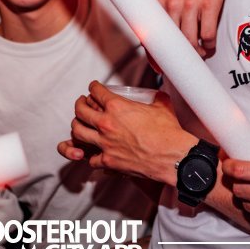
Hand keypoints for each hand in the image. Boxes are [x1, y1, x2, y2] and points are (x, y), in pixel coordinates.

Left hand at [58, 81, 194, 183]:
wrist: (172, 157)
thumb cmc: (168, 133)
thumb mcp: (162, 106)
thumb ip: (156, 98)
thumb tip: (157, 96)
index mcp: (117, 107)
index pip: (96, 92)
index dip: (93, 87)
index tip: (93, 88)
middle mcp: (106, 123)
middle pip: (81, 110)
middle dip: (80, 104)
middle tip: (82, 103)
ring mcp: (105, 143)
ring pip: (78, 132)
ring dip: (77, 126)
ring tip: (79, 124)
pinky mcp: (108, 161)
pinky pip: (91, 158)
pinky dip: (92, 155)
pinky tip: (94, 153)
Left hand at [153, 0, 224, 56]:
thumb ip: (161, 9)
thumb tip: (161, 35)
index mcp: (159, 1)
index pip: (153, 36)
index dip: (156, 56)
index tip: (159, 68)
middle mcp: (172, 5)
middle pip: (174, 43)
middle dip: (181, 56)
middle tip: (186, 60)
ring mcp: (191, 5)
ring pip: (192, 41)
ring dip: (197, 52)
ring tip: (200, 52)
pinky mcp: (209, 5)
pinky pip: (208, 34)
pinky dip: (210, 44)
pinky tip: (210, 44)